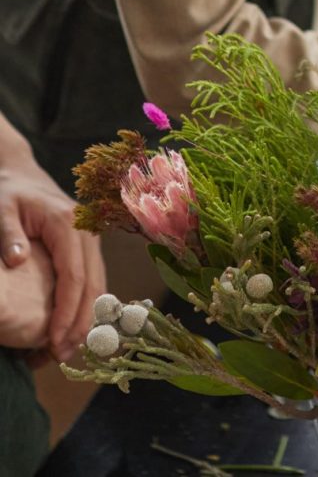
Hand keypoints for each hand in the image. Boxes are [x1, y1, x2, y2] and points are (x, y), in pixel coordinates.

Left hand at [0, 133, 105, 360]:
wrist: (20, 171)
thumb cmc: (8, 191)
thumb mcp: (1, 208)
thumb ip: (8, 233)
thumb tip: (16, 260)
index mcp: (67, 223)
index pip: (73, 275)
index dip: (66, 310)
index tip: (54, 340)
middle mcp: (85, 231)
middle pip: (92, 284)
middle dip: (81, 323)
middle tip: (63, 356)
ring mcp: (89, 238)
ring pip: (97, 283)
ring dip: (87, 318)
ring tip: (68, 350)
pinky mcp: (85, 245)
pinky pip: (91, 278)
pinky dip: (86, 305)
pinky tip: (74, 327)